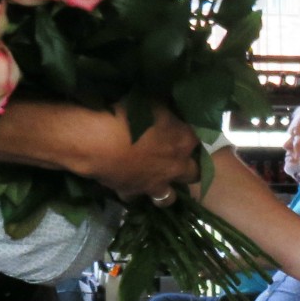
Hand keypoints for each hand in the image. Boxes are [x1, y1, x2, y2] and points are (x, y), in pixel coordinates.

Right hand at [83, 104, 199, 197]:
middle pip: (194, 174)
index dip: (194, 137)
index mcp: (184, 140)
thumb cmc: (126, 114)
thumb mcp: (152, 103)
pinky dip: (131, 191)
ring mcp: (155, 184)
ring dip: (164, 190)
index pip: (203, 140)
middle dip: (188, 169)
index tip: (187, 132)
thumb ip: (165, 110)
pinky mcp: (131, 193)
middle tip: (177, 160)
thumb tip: (169, 107)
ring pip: (167, 197)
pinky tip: (126, 183)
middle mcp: (175, 166)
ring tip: (156, 181)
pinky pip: (134, 197)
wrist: (97, 140)